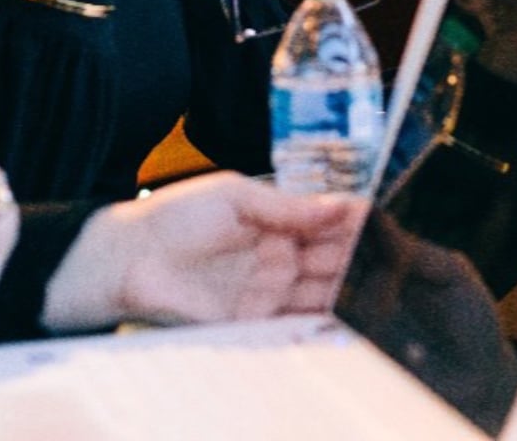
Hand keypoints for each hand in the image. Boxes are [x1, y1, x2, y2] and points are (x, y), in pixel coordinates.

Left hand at [39, 172, 366, 332]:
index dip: (354, 219)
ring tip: (375, 282)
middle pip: (332, 257)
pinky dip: (321, 316)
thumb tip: (336, 206)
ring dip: (347, 287)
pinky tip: (342, 309)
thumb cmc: (176, 215)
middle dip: (359, 255)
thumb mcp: (235, 195)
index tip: (377, 218)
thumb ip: (287, 205)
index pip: (327, 220)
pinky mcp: (256, 321)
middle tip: (388, 254)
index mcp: (279, 220)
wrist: (129, 257)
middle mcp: (281, 255)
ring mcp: (270, 289)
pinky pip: (296, 321)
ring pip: (322, 290)